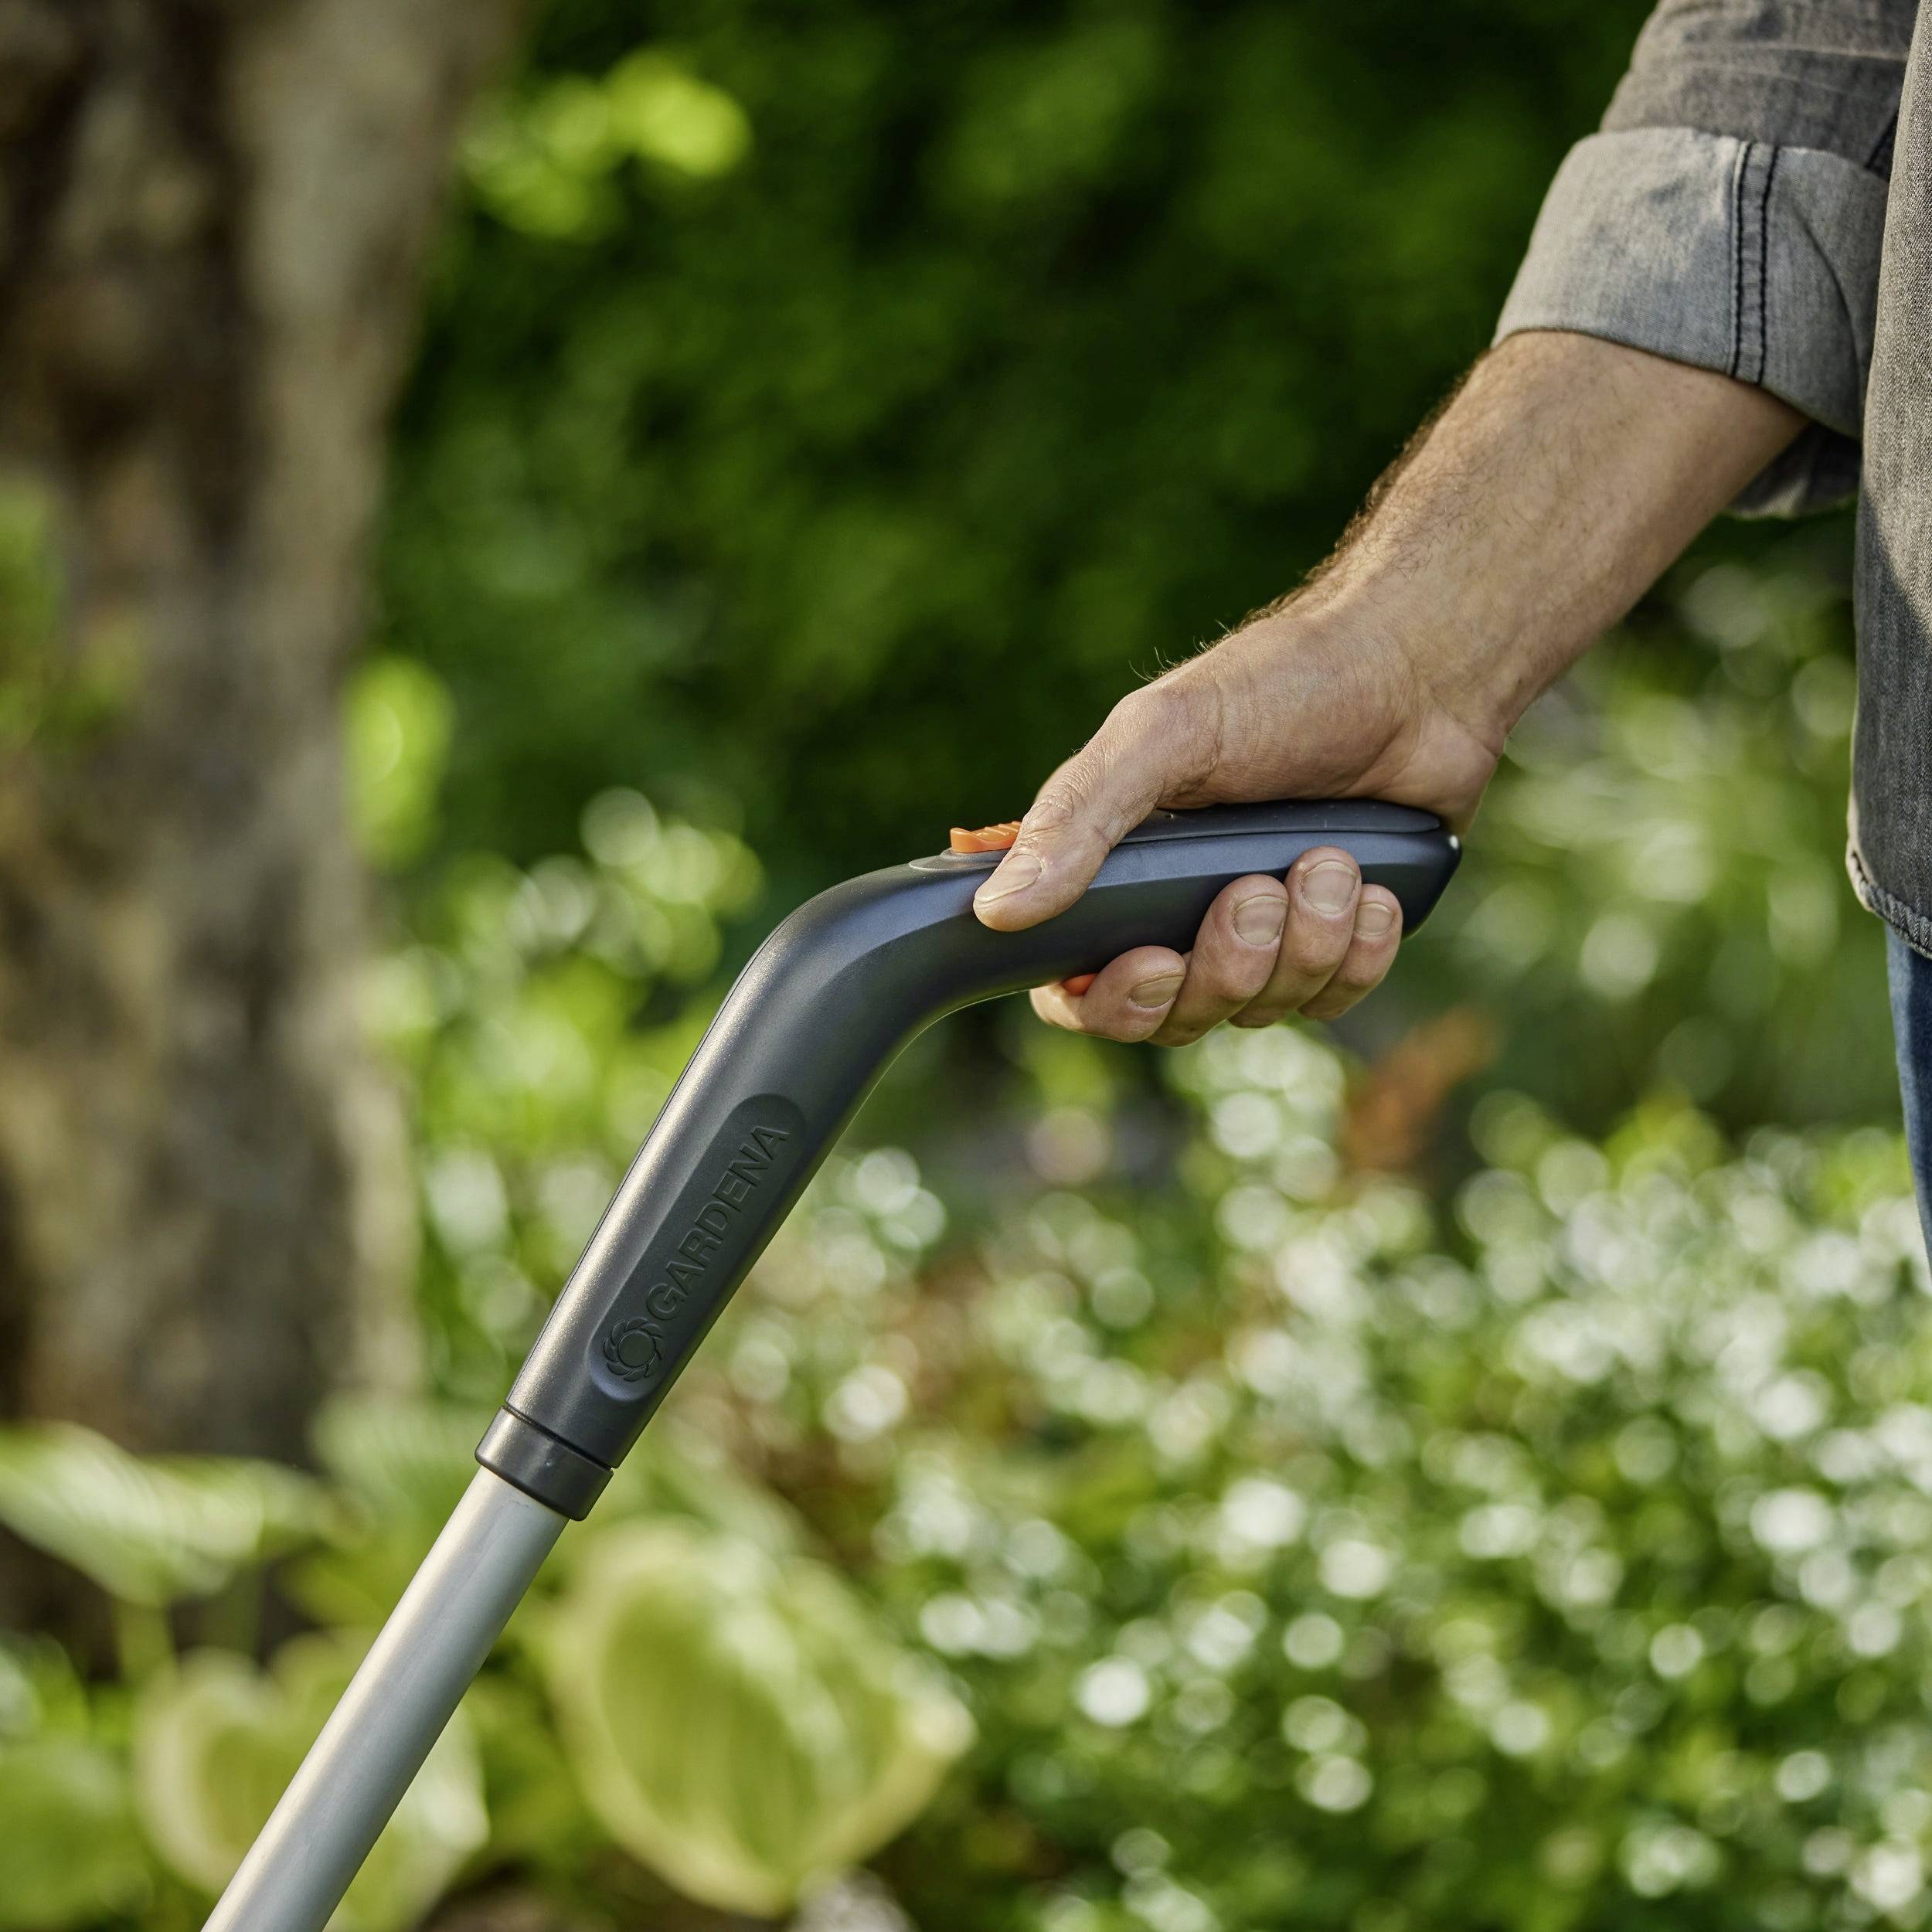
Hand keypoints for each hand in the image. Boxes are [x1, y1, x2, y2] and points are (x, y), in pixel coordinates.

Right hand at [973, 597, 1500, 1042]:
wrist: (1419, 672)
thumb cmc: (1280, 687)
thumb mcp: (1162, 737)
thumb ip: (1077, 820)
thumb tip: (997, 912)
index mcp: (1118, 869)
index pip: (1077, 989)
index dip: (1109, 1002)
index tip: (1155, 961)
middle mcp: (1183, 915)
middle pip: (1174, 1017)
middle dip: (1225, 964)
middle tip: (1258, 888)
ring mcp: (1264, 937)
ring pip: (1260, 1011)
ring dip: (1303, 943)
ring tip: (1328, 859)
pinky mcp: (1338, 944)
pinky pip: (1334, 1001)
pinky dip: (1358, 951)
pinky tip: (1368, 885)